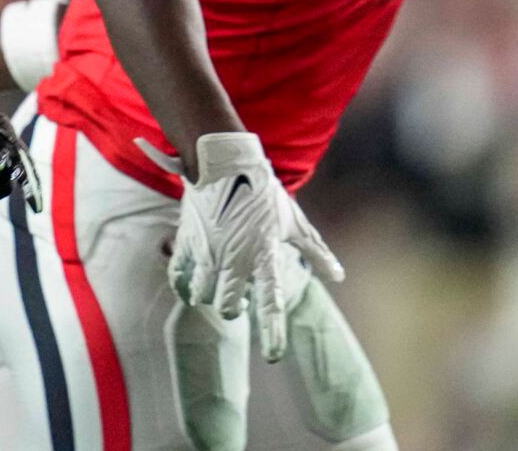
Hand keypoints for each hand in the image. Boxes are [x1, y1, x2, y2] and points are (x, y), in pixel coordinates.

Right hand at [167, 132, 342, 361]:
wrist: (226, 162)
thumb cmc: (265, 193)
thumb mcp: (295, 222)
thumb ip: (316, 252)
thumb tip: (338, 277)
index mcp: (265, 252)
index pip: (272, 301)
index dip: (272, 332)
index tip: (274, 356)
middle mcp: (235, 256)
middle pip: (228, 306)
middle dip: (233, 309)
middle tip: (239, 301)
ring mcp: (208, 250)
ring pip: (201, 295)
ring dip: (210, 296)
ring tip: (218, 284)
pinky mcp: (187, 241)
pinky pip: (179, 276)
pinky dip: (185, 282)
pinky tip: (193, 277)